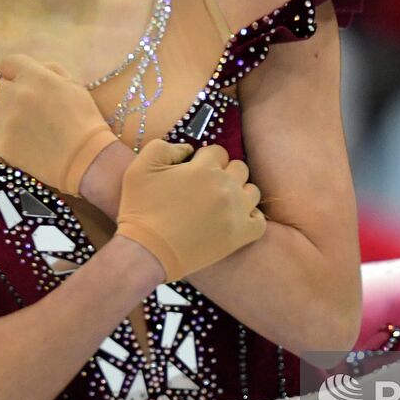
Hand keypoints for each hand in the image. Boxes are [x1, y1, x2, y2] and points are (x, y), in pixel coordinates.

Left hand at [0, 53, 119, 194]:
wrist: (84, 159)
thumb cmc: (84, 120)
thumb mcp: (74, 85)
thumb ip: (50, 71)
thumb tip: (33, 70)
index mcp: (34, 77)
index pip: (9, 62)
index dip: (16, 71)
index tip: (24, 81)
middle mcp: (14, 95)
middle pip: (1, 86)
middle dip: (14, 93)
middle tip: (33, 108)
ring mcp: (3, 119)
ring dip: (9, 114)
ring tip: (31, 128)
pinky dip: (9, 135)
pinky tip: (28, 142)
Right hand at [115, 138, 265, 281]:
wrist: (146, 252)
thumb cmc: (140, 209)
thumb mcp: (140, 167)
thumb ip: (164, 147)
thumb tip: (188, 149)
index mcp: (204, 168)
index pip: (218, 151)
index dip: (205, 159)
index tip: (195, 171)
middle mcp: (225, 186)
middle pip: (239, 168)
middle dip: (224, 173)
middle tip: (206, 188)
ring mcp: (235, 212)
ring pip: (252, 191)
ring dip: (240, 193)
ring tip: (222, 203)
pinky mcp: (239, 236)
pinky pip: (259, 221)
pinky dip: (251, 218)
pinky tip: (236, 220)